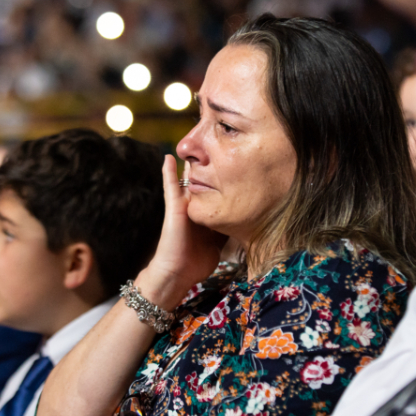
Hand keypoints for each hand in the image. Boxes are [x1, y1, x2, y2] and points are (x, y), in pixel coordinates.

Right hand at [137, 155, 226, 310]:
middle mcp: (193, 205)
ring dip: (192, 161)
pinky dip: (168, 172)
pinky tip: (168, 158)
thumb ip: (228, 227)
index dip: (226, 175)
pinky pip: (170, 187)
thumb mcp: (220, 240)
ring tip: (196, 141)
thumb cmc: (197, 261)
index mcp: (205, 210)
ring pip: (188, 178)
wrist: (178, 274)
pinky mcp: (173, 208)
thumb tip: (247, 223)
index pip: (216, 188)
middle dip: (211, 163)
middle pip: (204, 178)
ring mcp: (182, 205)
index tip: (237, 160)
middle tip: (221, 143)